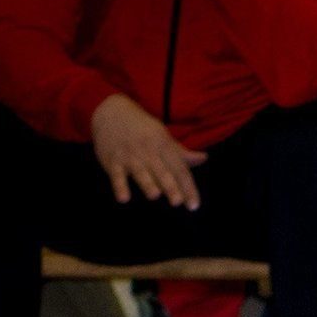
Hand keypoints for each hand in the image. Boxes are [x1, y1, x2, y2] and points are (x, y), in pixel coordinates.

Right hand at [89, 94, 207, 209]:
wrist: (112, 111)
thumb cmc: (143, 130)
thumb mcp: (163, 138)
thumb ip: (181, 153)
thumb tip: (204, 158)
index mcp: (164, 146)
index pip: (179, 170)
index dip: (188, 188)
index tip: (194, 206)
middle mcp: (148, 151)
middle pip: (162, 171)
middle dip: (170, 186)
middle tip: (178, 201)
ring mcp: (130, 155)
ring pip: (140, 172)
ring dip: (147, 183)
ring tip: (154, 196)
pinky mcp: (112, 160)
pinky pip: (116, 175)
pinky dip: (119, 186)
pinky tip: (123, 199)